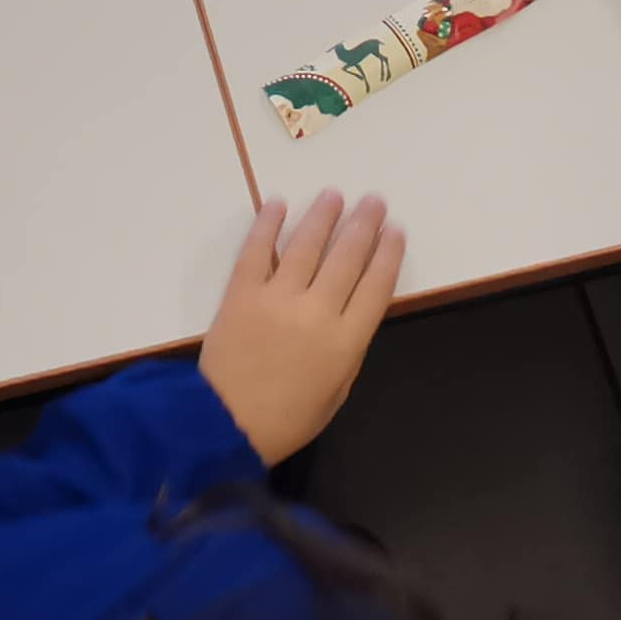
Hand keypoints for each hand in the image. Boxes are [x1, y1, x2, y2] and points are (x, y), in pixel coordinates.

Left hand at [199, 191, 403, 463]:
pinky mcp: (242, 293)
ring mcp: (277, 298)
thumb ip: (348, 349)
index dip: (389, 255)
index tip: (396, 231)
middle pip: (347, 258)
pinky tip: (279, 204)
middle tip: (374, 201)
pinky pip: (257, 250)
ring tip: (335, 195)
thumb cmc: (287, 419)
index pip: (376, 286)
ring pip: (306, 246)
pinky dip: (267, 224)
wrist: (225, 425)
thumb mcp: (336, 392)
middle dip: (364, 225)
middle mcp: (317, 312)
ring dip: (323, 216)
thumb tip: (351, 311)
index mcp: (345, 342)